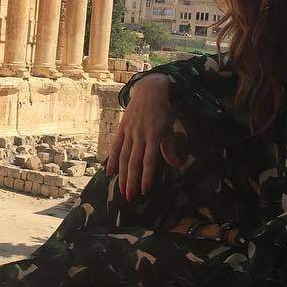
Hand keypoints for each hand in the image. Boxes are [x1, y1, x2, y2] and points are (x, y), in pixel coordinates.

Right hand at [105, 73, 179, 200]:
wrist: (149, 90)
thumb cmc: (162, 110)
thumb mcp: (169, 127)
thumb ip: (169, 147)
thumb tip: (176, 164)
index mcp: (154, 135)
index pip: (149, 160)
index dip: (147, 176)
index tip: (145, 190)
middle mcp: (140, 135)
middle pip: (134, 162)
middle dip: (132, 181)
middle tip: (130, 197)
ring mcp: (129, 132)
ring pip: (124, 157)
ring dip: (122, 175)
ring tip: (121, 189)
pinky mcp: (122, 128)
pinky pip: (115, 146)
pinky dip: (112, 160)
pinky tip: (109, 172)